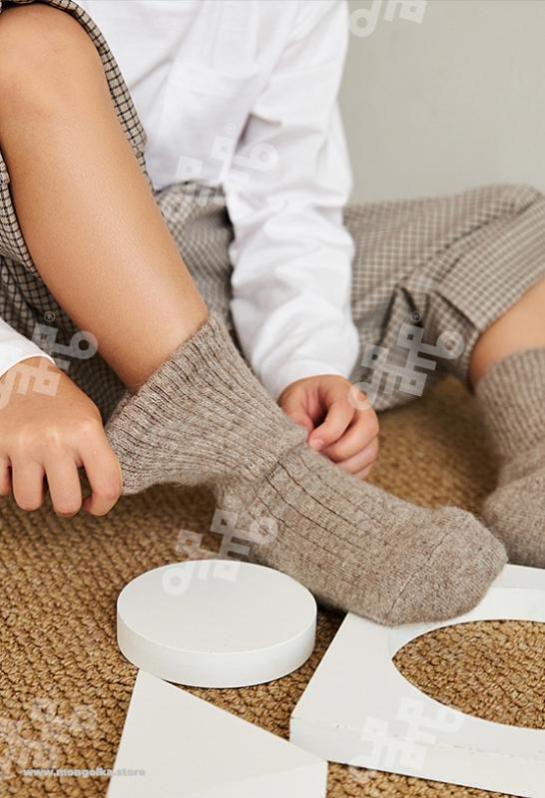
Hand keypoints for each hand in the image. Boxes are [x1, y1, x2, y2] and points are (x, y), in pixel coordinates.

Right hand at [0, 357, 121, 515]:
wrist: (24, 374)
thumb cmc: (63, 405)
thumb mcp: (90, 422)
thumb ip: (98, 458)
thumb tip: (100, 497)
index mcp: (86, 432)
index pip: (107, 487)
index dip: (103, 506)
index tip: (93, 505)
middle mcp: (55, 439)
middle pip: (66, 505)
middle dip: (66, 506)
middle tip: (64, 494)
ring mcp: (22, 443)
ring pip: (29, 502)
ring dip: (34, 495)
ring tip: (39, 475)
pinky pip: (0, 489)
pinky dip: (7, 483)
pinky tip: (16, 466)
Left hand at [279, 374, 378, 479]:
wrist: (308, 409)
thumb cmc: (301, 403)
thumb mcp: (291, 400)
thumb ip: (294, 415)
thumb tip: (304, 435)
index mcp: (342, 390)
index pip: (345, 409)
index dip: (330, 431)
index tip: (311, 444)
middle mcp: (361, 409)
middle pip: (368, 429)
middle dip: (341, 449)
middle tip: (317, 457)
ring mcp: (367, 432)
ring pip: (369, 452)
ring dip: (344, 466)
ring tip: (319, 467)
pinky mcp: (366, 451)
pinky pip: (365, 468)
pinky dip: (346, 476)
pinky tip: (327, 474)